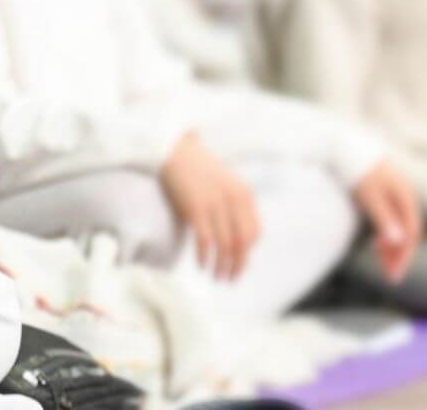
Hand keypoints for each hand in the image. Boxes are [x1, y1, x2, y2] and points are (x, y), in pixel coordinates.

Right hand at [159, 133, 260, 279]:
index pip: (255, 233)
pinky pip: (205, 240)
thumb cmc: (195, 167)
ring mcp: (215, 203)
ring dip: (222, 267)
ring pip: (225, 246)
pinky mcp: (196, 207)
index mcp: (243, 194)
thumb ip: (232, 207)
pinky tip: (201, 265)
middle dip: (238, 266)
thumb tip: (235, 242)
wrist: (172, 147)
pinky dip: (205, 257)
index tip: (238, 262)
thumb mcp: (223, 183)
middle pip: (242, 244)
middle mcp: (233, 199)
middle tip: (230, 279)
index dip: (248, 252)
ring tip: (216, 277)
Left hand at [353, 160, 421, 282]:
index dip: (404, 255)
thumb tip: (399, 241)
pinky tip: (378, 242)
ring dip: (392, 244)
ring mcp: (392, 190)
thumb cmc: (355, 167)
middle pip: (407, 230)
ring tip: (382, 263)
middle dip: (399, 254)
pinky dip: (385, 231)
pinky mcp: (380, 188)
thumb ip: (384, 218)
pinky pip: (389, 216)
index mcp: (405, 196)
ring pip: (398, 224)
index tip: (393, 275)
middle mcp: (403, 194)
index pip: (411, 233)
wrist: (339, 140)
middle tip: (390, 276)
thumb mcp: (368, 194)